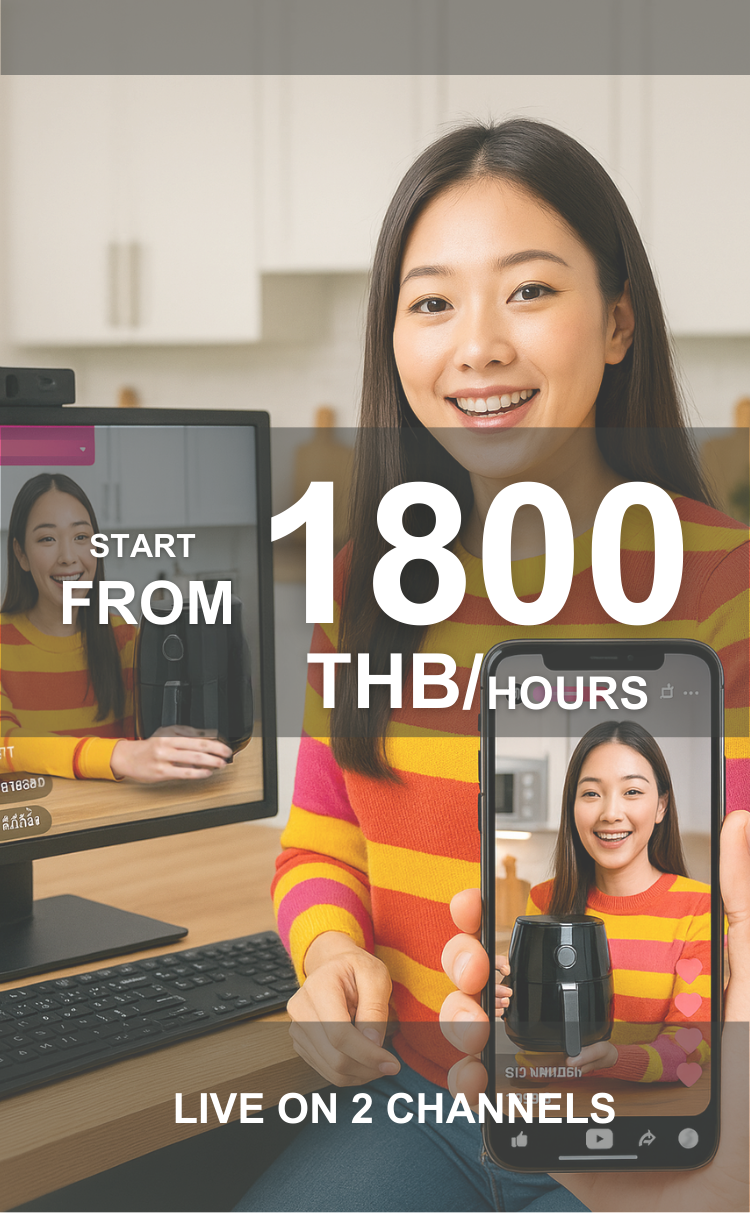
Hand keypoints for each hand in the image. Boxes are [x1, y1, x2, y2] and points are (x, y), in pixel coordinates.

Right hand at [110, 735, 231, 781]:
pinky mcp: (161, 772)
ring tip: (221, 764)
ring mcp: (164, 759)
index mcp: (170, 735)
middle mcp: (167, 745)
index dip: (213, 742)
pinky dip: (197, 773)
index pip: (197, 738)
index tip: (224, 745)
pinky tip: (206, 773)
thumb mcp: (165, 736)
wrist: (127, 758)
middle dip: (216, 751)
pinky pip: (183, 773)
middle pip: (197, 747)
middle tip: (227, 754)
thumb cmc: (148, 748)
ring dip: (210, 762)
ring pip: (192, 759)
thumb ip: (184, 738)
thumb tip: (205, 738)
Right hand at [286, 931, 399, 1086]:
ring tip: (378, 1061)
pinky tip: (363, 1060)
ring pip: (331, 1069)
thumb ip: (375, 1008)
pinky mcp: (301, 1042)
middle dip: (367, 1067)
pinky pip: (326, 1070)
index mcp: (319, 987)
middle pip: (334, 1057)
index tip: (392, 1064)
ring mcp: (298, 1028)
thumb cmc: (356, 968)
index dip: (368, 1054)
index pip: (340, 1035)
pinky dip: (349, 1073)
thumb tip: (373, 1042)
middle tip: (389, 1064)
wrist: (334, 965)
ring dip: (360, 1073)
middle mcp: (301, 1009)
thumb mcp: (375, 976)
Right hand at [440, 811, 749, 1210]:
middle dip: (465, 956)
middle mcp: (571, 1025)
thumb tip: (740, 824)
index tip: (476, 894)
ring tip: (473, 1018)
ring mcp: (549, 1075)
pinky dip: (464, 1082)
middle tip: (472, 959)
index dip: (497, 911)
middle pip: (494, 976)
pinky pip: (486, 1100)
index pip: (538, 937)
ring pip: (476, 1029)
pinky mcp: (538, 1127)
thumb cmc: (743, 1104)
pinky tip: (475, 1076)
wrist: (725, 1200)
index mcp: (608, 989)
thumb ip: (739, 908)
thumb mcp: (744, 992)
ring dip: (457, 1011)